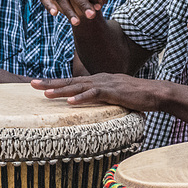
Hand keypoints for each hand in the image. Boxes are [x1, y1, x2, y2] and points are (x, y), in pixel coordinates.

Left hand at [30, 73, 157, 111]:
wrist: (155, 93)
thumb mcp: (114, 96)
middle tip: (32, 83)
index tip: (39, 84)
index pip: (72, 81)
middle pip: (70, 80)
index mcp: (97, 80)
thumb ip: (102, 99)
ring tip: (46, 94)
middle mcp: (98, 79)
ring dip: (61, 90)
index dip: (55, 83)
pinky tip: (71, 101)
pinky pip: (94, 94)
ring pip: (79, 86)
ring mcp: (105, 84)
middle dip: (50, 82)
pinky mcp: (113, 92)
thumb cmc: (136, 96)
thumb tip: (91, 107)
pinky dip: (82, 98)